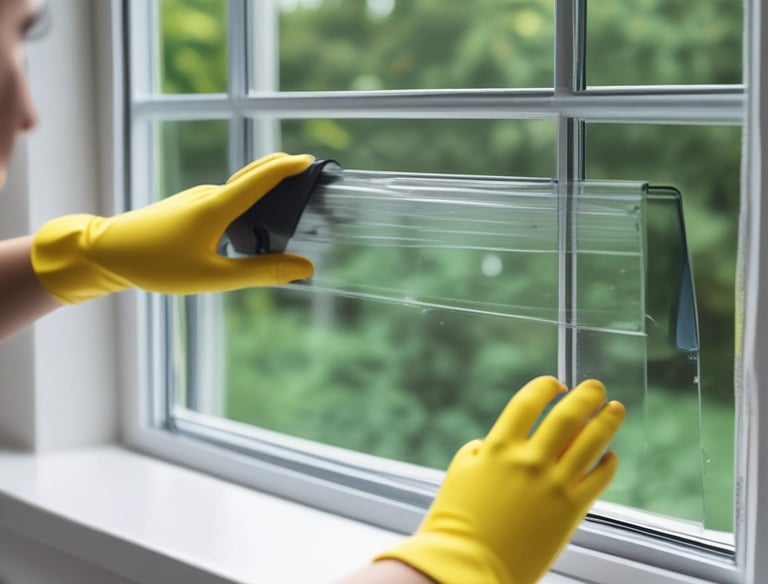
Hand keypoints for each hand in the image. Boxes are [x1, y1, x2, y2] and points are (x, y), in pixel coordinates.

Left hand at [31, 153, 314, 303]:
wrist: (106, 252)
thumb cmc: (157, 265)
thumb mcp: (213, 276)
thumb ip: (261, 272)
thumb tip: (304, 267)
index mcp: (217, 207)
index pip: (261, 179)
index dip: (287, 167)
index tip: (310, 161)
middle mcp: (208, 195)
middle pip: (252, 173)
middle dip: (280, 168)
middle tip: (306, 171)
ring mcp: (196, 198)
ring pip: (238, 187)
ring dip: (263, 185)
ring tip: (287, 198)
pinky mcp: (188, 206)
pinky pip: (225, 197)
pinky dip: (245, 200)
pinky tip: (250, 221)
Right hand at [375, 376, 625, 583]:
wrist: (469, 564)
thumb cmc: (456, 520)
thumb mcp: (460, 472)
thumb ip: (481, 450)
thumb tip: (498, 444)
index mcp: (499, 447)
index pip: (529, 402)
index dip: (545, 387)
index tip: (555, 384)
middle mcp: (529, 460)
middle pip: (567, 416)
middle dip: (586, 396)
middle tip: (596, 387)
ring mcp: (553, 485)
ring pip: (591, 442)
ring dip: (607, 421)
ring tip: (616, 408)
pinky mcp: (571, 510)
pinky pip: (598, 478)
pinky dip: (608, 463)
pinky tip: (609, 456)